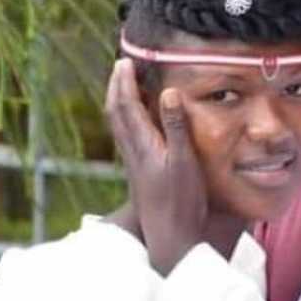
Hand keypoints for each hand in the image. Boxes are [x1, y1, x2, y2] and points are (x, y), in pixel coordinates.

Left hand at [105, 59, 207, 274]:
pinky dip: (128, 119)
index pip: (126, 105)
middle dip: (116, 87)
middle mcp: (133, 152)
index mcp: (142, 145)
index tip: (125, 61)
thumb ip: (176, 126)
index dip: (123, 82)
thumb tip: (168, 91)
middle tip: (121, 67)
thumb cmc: (181, 202)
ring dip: (120, 101)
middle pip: (116, 113)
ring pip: (119, 125)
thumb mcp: (184, 161)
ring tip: (127, 86)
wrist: (171, 239)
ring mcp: (134, 163)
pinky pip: (127, 136)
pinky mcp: (140, 173)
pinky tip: (140, 121)